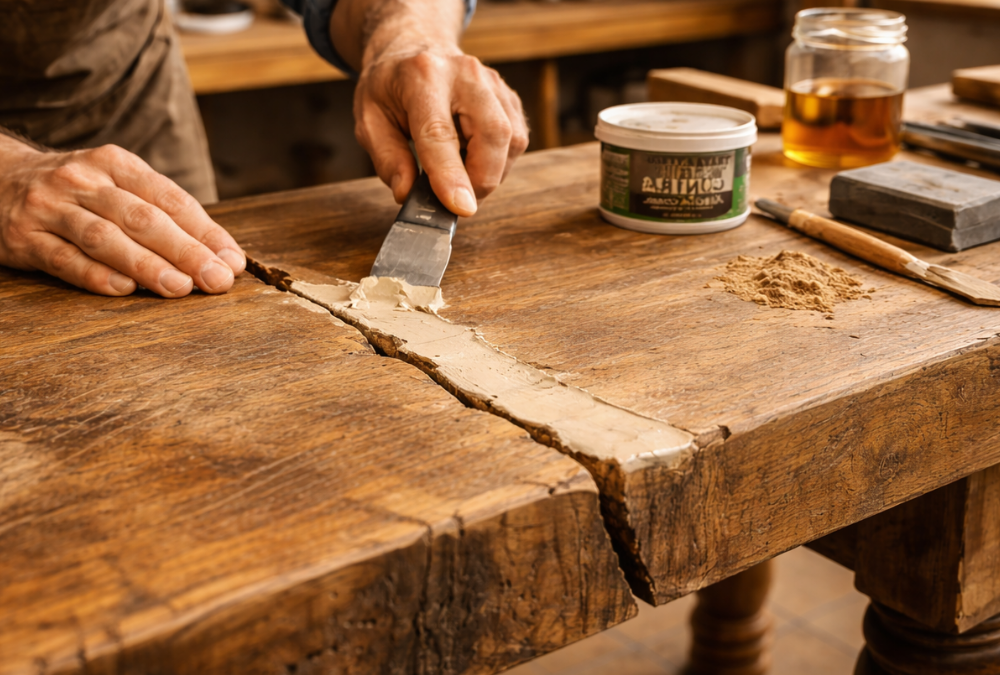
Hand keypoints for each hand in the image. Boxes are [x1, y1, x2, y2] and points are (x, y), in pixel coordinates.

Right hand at [0, 136, 244, 297]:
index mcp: (116, 165)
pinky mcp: (24, 238)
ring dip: (147, 265)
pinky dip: (96, 275)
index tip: (233, 261)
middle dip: (186, 251)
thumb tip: (221, 254)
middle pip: (143, 218)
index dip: (206, 232)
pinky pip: (64, 259)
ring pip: (106, 238)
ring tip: (180, 287)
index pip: (171, 199)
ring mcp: (51, 208)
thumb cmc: (77, 192)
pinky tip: (124, 289)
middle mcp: (84, 182)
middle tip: (217, 279)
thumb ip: (162, 213)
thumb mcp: (116, 185)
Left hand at [353, 46, 529, 216]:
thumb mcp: (369, 120)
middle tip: (457, 201)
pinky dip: (499, 162)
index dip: (453, 175)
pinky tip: (473, 159)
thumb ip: (387, 158)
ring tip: (460, 175)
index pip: (441, 133)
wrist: (415, 48)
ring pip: (512, 141)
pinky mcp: (509, 97)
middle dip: (481, 180)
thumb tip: (406, 193)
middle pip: (493, 134)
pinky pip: (517, 140)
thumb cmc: (390, 86)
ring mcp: (493, 83)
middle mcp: (465, 74)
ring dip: (491, 173)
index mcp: (422, 76)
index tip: (461, 208)